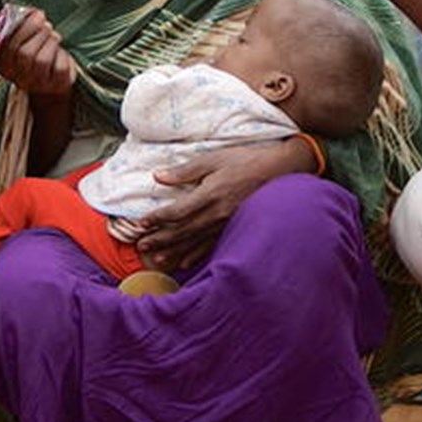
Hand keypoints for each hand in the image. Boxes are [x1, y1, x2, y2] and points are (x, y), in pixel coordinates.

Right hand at [0, 7, 76, 97]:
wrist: (53, 76)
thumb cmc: (37, 52)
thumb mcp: (25, 40)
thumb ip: (22, 26)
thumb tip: (31, 11)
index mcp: (5, 65)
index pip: (10, 47)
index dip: (25, 28)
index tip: (36, 14)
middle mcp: (19, 79)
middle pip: (25, 53)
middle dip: (39, 33)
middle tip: (47, 26)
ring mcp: (38, 84)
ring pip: (42, 60)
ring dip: (51, 42)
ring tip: (54, 36)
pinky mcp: (57, 85)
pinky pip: (60, 67)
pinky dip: (63, 55)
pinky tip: (60, 52)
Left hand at [131, 137, 309, 270]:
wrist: (281, 170)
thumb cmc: (247, 160)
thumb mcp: (214, 158)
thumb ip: (185, 170)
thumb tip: (158, 176)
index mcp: (210, 194)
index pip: (176, 212)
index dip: (157, 219)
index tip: (141, 224)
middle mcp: (216, 214)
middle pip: (182, 231)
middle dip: (160, 240)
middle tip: (141, 247)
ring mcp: (226, 224)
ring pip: (195, 242)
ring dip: (174, 251)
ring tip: (157, 260)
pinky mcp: (234, 228)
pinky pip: (212, 246)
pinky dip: (196, 255)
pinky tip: (185, 263)